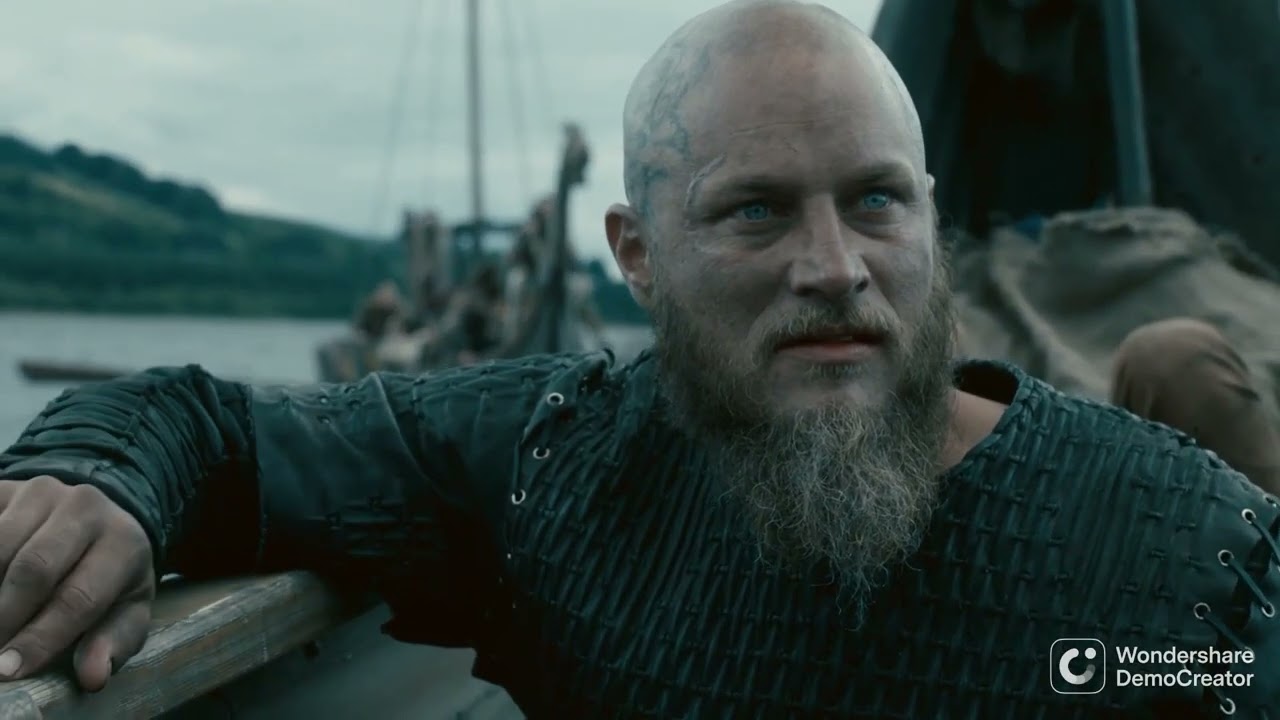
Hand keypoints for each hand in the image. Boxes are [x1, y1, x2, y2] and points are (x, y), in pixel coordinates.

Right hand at [0, 475, 154, 690]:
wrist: (95, 518)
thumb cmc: (110, 575)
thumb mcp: (127, 608)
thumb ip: (114, 641)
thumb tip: (94, 676)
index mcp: (124, 543)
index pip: (79, 597)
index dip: (40, 638)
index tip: (8, 670)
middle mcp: (87, 507)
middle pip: (34, 569)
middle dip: (5, 617)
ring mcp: (43, 492)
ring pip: (0, 546)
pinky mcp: (7, 489)